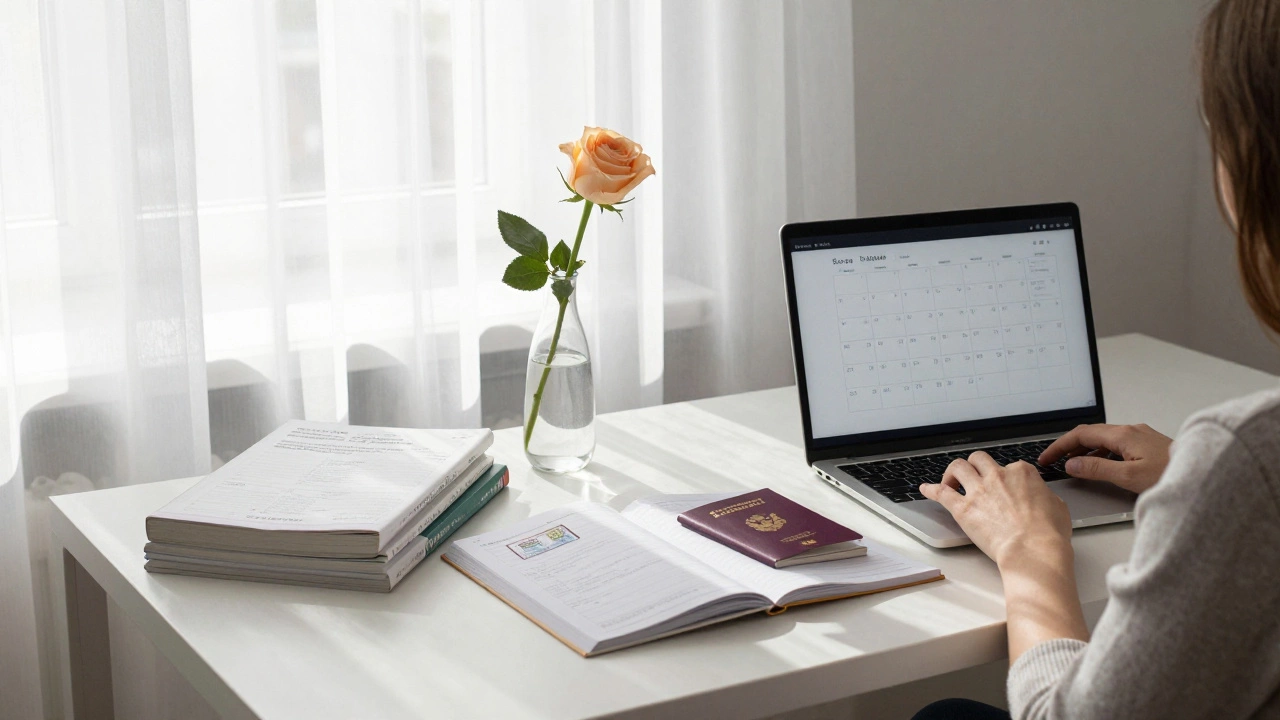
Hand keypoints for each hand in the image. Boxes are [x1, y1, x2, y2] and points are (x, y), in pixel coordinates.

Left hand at [919, 451, 1072, 567]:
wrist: (1033, 550)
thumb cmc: (1048, 533)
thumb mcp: (1058, 507)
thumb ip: (1044, 496)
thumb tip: (1042, 498)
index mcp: (1022, 473)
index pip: (1009, 466)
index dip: (1005, 476)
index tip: (1002, 486)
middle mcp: (998, 476)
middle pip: (979, 459)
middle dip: (975, 466)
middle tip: (972, 476)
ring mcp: (978, 490)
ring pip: (957, 467)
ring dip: (952, 473)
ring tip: (950, 481)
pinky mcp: (963, 508)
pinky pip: (941, 493)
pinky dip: (931, 489)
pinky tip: (925, 489)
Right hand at [1038, 423, 1171, 493]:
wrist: (1206, 474)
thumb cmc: (1174, 475)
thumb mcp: (1129, 476)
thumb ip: (1097, 468)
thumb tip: (1072, 464)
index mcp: (1123, 435)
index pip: (1080, 434)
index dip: (1059, 446)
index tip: (1046, 457)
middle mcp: (1131, 430)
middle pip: (1090, 433)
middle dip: (1068, 446)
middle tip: (1053, 460)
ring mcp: (1140, 436)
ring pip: (1103, 438)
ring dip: (1084, 449)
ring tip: (1072, 464)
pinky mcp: (1147, 445)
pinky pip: (1115, 444)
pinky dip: (1099, 452)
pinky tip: (1099, 464)